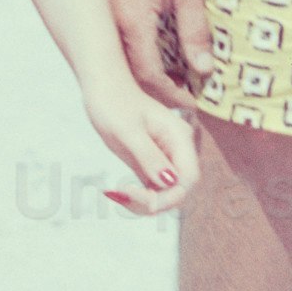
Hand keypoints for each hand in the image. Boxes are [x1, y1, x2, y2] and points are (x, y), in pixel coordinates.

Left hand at [81, 80, 193, 218]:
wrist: (103, 87)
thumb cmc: (114, 103)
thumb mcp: (128, 131)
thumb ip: (150, 157)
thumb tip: (170, 182)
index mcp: (179, 138)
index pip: (188, 179)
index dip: (169, 196)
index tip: (140, 198)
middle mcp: (177, 150)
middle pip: (179, 189)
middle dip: (155, 202)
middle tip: (122, 195)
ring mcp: (165, 157)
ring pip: (166, 193)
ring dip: (144, 202)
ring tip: (116, 194)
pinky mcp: (151, 163)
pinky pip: (153, 188)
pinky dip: (138, 196)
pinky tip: (117, 192)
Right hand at [103, 0, 214, 109]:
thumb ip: (195, 28)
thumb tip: (203, 68)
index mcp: (131, 20)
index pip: (149, 75)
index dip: (173, 93)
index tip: (195, 102)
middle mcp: (111, 23)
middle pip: (132, 76)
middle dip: (160, 93)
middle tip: (188, 100)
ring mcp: (104, 17)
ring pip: (124, 62)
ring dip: (148, 78)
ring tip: (177, 83)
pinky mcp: (104, 9)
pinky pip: (119, 45)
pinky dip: (138, 59)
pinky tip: (158, 59)